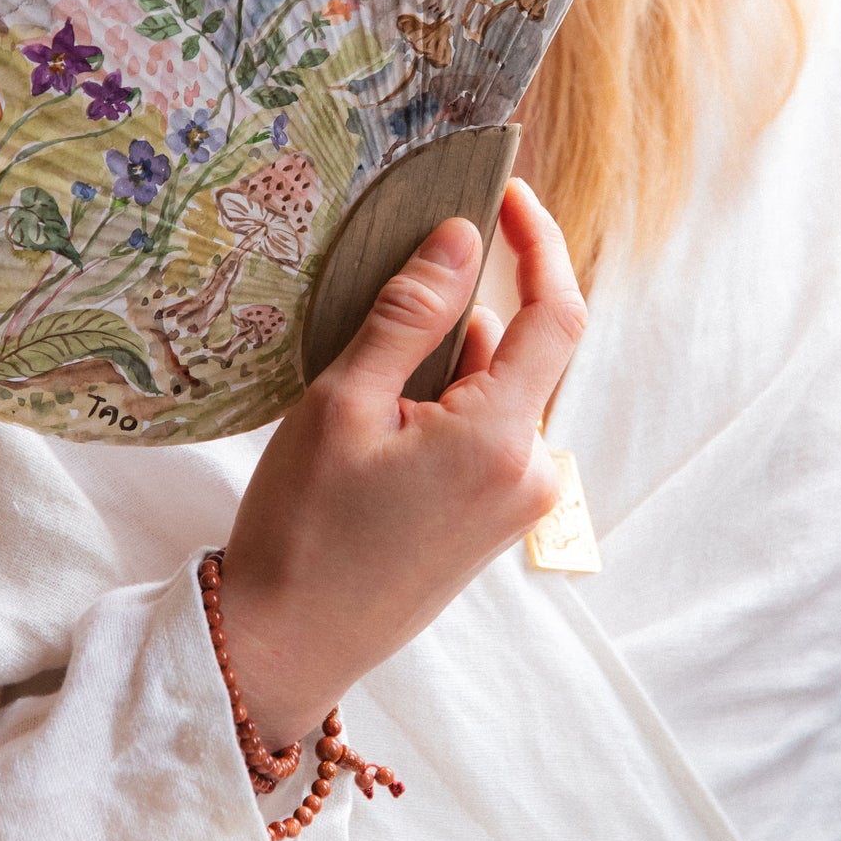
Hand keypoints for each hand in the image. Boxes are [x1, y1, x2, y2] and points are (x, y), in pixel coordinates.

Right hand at [221, 178, 586, 747]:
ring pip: (495, 393)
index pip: (555, 313)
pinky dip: (439, 408)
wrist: (284, 646)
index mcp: (500, 440)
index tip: (505, 195)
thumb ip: (409, 315)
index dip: (538, 242)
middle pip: (519, 351)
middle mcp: (529, 474)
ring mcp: (514, 505)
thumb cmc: (302, 528)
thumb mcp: (343, 402)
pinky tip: (371, 433)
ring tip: (353, 398)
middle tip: (373, 314)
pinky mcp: (490, 524)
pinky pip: (483, 435)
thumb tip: (461, 240)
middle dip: (457, 318)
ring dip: (440, 368)